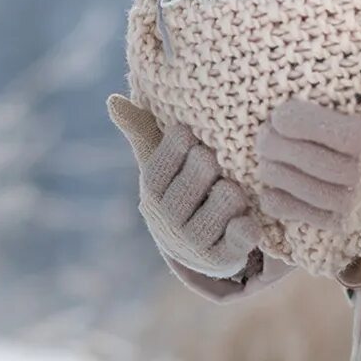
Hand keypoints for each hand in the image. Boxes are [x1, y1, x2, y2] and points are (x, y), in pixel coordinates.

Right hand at [106, 95, 263, 278]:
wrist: (197, 246)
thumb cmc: (182, 188)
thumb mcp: (161, 160)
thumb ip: (141, 129)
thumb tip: (113, 100)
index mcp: (152, 189)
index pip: (171, 152)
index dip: (189, 142)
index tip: (195, 141)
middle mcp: (167, 218)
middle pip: (202, 171)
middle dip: (214, 164)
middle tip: (218, 166)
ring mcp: (193, 242)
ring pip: (225, 200)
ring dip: (234, 194)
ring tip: (233, 193)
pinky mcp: (220, 260)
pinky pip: (242, 234)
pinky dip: (247, 226)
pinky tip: (247, 220)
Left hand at [252, 46, 360, 241]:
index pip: (319, 130)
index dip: (291, 120)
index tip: (279, 112)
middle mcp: (359, 178)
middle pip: (302, 159)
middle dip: (275, 143)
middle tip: (263, 130)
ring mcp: (353, 205)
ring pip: (299, 187)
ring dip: (275, 170)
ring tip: (265, 154)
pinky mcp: (352, 223)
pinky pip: (308, 216)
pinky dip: (283, 203)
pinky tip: (271, 189)